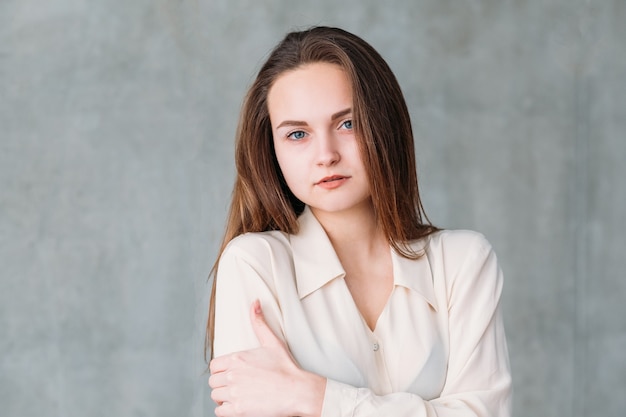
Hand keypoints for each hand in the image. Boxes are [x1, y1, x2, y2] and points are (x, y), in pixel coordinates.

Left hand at [209, 300, 324, 416]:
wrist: (297, 390)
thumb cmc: (286, 367)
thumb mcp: (272, 342)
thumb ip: (259, 322)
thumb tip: (255, 303)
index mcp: (237, 358)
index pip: (214, 366)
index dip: (221, 371)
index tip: (229, 374)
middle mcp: (232, 375)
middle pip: (213, 382)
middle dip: (222, 384)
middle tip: (234, 386)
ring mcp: (235, 393)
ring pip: (216, 396)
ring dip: (224, 397)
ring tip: (237, 396)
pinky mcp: (238, 410)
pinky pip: (220, 411)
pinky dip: (226, 410)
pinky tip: (237, 406)